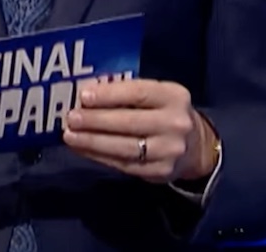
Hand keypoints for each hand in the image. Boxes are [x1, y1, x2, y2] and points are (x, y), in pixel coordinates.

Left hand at [62, 80, 217, 183]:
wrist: (195, 146)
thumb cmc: (165, 112)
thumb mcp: (157, 95)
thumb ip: (128, 93)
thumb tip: (87, 94)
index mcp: (174, 96)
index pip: (138, 93)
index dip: (109, 94)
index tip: (84, 96)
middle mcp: (175, 123)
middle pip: (129, 121)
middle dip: (95, 120)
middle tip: (71, 117)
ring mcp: (169, 150)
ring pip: (124, 147)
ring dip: (92, 141)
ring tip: (70, 135)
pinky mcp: (160, 172)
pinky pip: (124, 165)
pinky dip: (100, 157)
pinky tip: (83, 149)